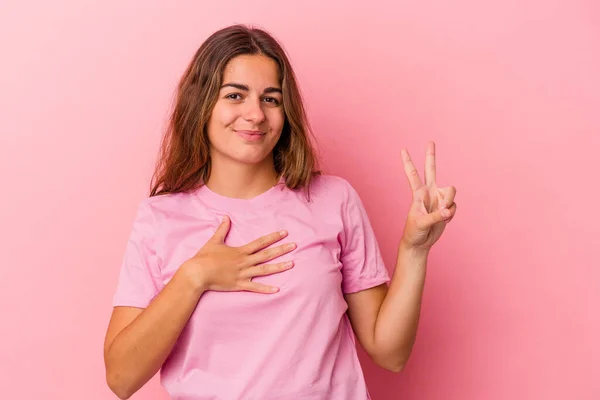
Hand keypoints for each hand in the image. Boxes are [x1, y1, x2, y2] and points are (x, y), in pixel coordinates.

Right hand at [180, 216, 295, 293]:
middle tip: (295, 245)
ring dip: (279, 267)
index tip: (284, 233)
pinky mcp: (239, 285)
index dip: (273, 237)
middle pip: (267, 254)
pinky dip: (266, 289)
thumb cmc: (204, 257)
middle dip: (281, 249)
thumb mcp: (214, 241)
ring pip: (265, 270)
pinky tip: (277, 289)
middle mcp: (244, 262)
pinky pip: (255, 288)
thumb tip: (225, 216)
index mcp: (240, 251)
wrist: (197, 273)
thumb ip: (222, 229)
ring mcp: (243, 274)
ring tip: (292, 264)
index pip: (260, 242)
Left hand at [400, 141, 456, 250]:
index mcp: (418, 193)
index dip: (407, 161)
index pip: (412, 174)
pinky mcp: (446, 207)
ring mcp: (438, 198)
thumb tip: (448, 210)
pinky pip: (454, 206)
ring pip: (451, 192)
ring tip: (442, 214)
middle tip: (430, 141)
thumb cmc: (414, 232)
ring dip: (449, 203)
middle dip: (431, 155)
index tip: (402, 149)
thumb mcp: (422, 223)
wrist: (420, 243)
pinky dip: (451, 214)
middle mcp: (429, 192)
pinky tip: (444, 221)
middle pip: (431, 169)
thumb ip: (436, 216)